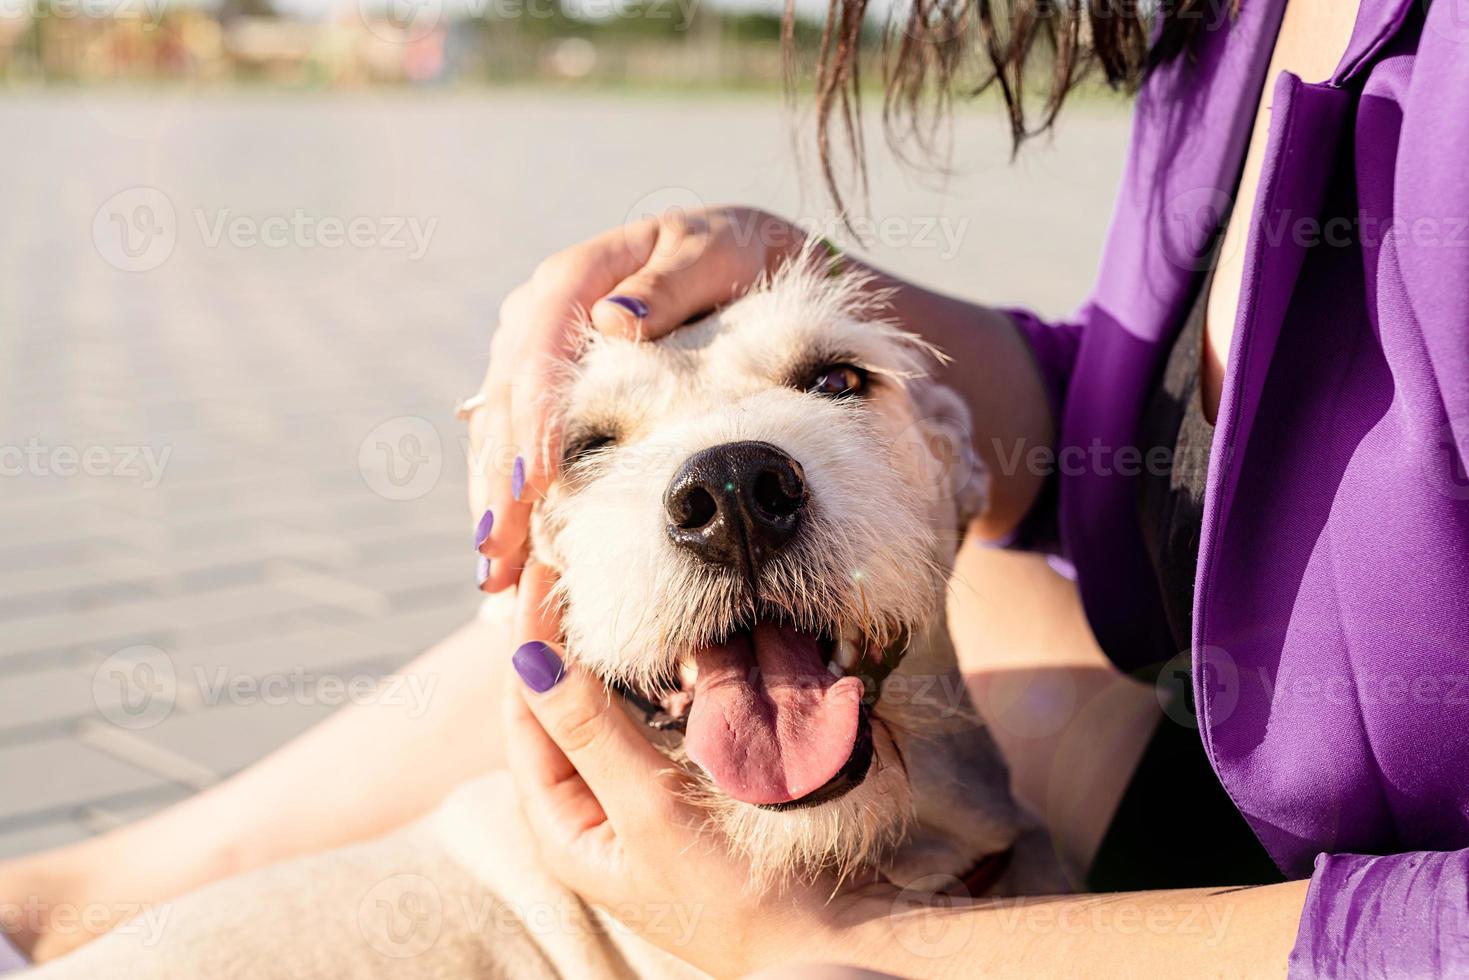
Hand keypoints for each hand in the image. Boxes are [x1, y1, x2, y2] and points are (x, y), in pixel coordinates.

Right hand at [467, 208, 808, 592]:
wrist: (739, 264)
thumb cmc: (731, 257)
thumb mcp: (713, 253)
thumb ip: (668, 284)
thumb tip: (614, 321)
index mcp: (571, 279)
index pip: (536, 352)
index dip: (533, 419)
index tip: (536, 481)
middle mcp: (536, 318)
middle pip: (504, 405)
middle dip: (499, 482)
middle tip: (500, 551)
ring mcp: (531, 359)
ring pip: (497, 437)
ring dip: (494, 505)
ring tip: (497, 574)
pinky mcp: (542, 396)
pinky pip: (515, 452)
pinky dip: (513, 504)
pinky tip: (515, 562)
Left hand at [502, 563, 884, 976]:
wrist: (818, 944)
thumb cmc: (729, 896)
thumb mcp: (649, 811)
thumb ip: (591, 733)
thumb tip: (528, 658)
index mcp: (563, 826)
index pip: (526, 717)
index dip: (529, 645)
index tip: (543, 578)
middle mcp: (591, 814)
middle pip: (560, 710)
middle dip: (564, 643)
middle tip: (574, 570)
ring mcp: (636, 804)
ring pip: (607, 713)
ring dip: (608, 658)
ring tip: (610, 593)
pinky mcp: (680, 796)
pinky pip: (651, 726)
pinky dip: (652, 684)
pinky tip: (666, 649)